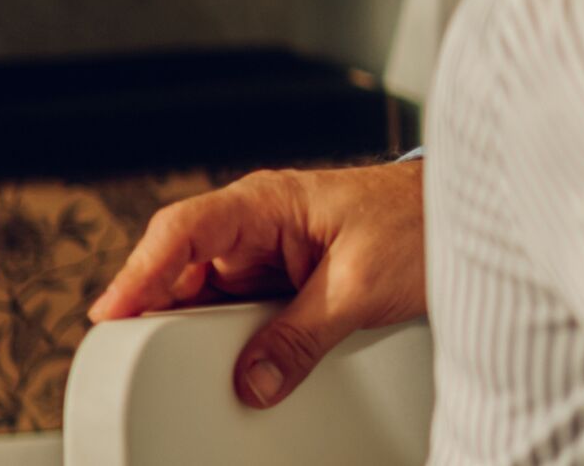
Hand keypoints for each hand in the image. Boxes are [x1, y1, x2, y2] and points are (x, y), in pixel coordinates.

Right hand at [88, 160, 428, 408]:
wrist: (468, 218)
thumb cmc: (422, 220)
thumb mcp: (360, 284)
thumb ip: (303, 334)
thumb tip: (255, 380)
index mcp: (267, 202)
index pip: (183, 230)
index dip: (141, 272)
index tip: (115, 314)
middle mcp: (258, 225)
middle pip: (184, 272)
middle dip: (165, 314)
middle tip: (145, 361)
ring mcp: (269, 254)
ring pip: (210, 298)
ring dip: (202, 332)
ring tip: (194, 369)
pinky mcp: (285, 280)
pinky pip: (241, 312)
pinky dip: (235, 338)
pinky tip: (235, 364)